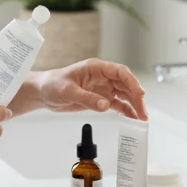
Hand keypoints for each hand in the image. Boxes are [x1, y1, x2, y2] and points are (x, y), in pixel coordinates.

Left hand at [29, 58, 147, 119]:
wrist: (43, 93)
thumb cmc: (52, 85)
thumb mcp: (68, 91)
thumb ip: (86, 98)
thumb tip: (105, 105)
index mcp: (96, 68)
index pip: (119, 72)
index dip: (132, 81)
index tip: (140, 93)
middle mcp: (102, 76)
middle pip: (126, 85)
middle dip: (136, 97)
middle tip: (143, 112)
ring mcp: (103, 87)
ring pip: (124, 95)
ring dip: (134, 105)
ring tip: (141, 118)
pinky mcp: (100, 98)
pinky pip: (117, 104)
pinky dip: (125, 110)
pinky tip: (132, 118)